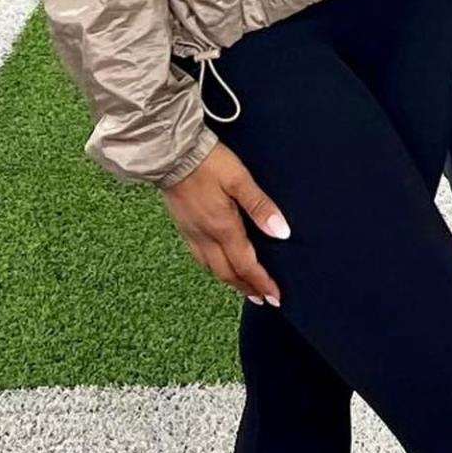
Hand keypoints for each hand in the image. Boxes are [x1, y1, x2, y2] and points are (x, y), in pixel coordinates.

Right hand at [161, 143, 291, 307]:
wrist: (170, 153)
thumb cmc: (207, 163)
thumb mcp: (239, 179)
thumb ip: (260, 206)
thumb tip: (281, 232)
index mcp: (222, 228)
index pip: (246, 265)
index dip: (262, 283)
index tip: (276, 297)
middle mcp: (205, 237)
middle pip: (228, 273)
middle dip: (247, 288)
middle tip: (264, 298)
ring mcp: (191, 233)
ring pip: (212, 268)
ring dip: (231, 282)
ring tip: (245, 288)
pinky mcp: (183, 227)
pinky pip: (199, 258)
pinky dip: (214, 269)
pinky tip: (218, 266)